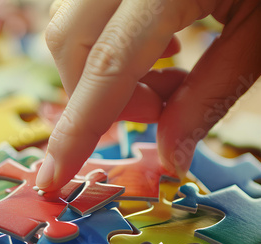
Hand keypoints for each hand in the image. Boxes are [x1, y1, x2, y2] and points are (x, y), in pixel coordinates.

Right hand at [36, 0, 260, 190]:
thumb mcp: (259, 33)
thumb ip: (209, 96)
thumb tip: (169, 158)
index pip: (104, 68)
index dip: (75, 132)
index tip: (51, 178)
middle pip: (68, 42)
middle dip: (94, 97)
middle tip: (152, 110)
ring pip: (67, 21)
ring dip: (97, 67)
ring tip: (159, 75)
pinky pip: (81, 2)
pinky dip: (102, 38)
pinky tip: (152, 41)